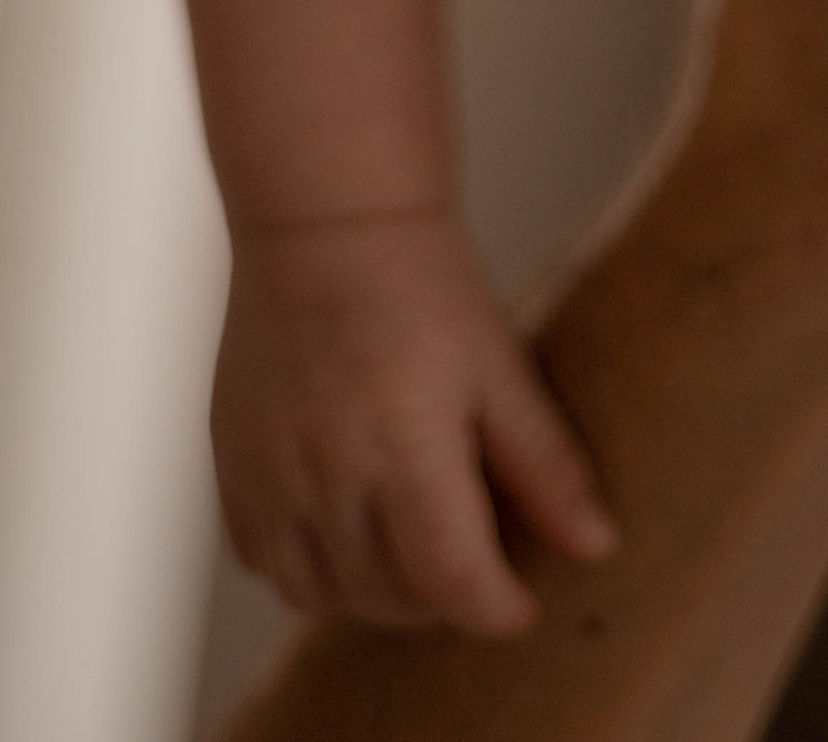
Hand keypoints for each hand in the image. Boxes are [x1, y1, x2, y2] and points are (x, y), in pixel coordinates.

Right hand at [211, 209, 614, 637]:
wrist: (326, 219)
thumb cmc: (421, 283)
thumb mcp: (500, 366)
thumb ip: (545, 466)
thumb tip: (597, 546)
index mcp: (404, 449)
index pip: (452, 583)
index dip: (496, 607)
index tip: (520, 601)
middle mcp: (327, 475)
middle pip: (389, 597)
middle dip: (442, 598)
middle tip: (472, 558)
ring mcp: (269, 475)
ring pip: (321, 595)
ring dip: (373, 594)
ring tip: (410, 548)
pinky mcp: (230, 464)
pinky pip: (262, 561)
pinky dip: (307, 567)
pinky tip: (345, 527)